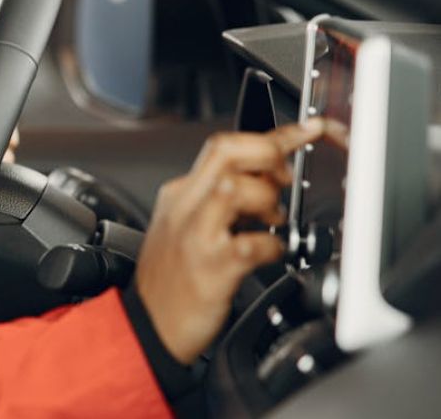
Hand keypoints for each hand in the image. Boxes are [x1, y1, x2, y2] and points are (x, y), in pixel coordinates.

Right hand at [134, 120, 325, 363]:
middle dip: (270, 153)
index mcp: (181, 193)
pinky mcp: (212, 267)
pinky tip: (269, 255)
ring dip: (268, 201)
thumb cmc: (170, 280)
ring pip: (237, 188)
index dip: (273, 134)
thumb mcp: (184, 226)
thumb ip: (218, 199)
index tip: (308, 130)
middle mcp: (185, 206)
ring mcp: (197, 234)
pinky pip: (254, 243)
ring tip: (271, 222)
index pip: (224, 146)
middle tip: (286, 176)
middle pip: (228, 152)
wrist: (146, 324)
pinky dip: (273, 247)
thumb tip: (267, 181)